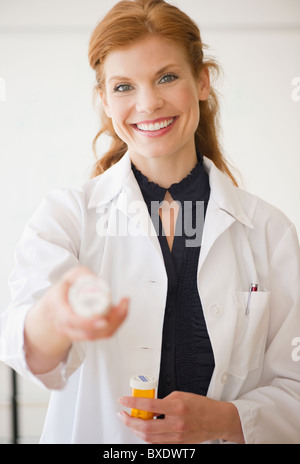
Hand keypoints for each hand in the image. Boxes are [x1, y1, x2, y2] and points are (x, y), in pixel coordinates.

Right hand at [24, 265, 128, 373]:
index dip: (87, 322)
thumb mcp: (71, 276)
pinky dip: (116, 324)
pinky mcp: (88, 335)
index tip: (103, 321)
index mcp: (58, 308)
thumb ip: (81, 274)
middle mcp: (65, 325)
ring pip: (98, 335)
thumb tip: (95, 280)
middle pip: (88, 332)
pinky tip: (122, 311)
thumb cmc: (64, 291)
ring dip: (115, 322)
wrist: (57, 305)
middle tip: (121, 307)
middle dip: (109, 322)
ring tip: (123, 305)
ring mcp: (76, 333)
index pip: (70, 320)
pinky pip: (103, 334)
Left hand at [118, 391, 243, 443]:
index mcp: (177, 408)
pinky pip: (157, 443)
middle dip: (129, 421)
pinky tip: (143, 429)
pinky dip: (147, 436)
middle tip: (123, 414)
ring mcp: (177, 436)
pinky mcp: (178, 444)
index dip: (133, 403)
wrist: (217, 420)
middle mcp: (176, 424)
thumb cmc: (201, 406)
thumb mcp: (181, 395)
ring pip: (149, 438)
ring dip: (136, 430)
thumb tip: (149, 405)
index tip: (123, 400)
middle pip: (145, 427)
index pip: (149, 406)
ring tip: (131, 421)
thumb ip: (164, 400)